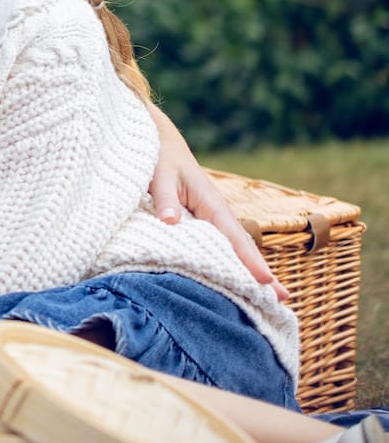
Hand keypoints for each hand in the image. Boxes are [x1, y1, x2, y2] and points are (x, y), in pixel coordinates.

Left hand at [147, 104, 289, 301]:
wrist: (161, 142)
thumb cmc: (160, 157)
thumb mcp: (160, 175)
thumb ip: (165, 199)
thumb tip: (170, 222)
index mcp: (212, 204)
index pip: (235, 237)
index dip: (249, 260)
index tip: (265, 280)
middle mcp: (218, 213)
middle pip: (243, 248)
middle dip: (262, 273)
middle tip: (282, 301)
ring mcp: (214, 218)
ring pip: (236, 248)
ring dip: (251, 271)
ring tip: (269, 299)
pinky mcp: (205, 220)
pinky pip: (223, 245)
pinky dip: (235, 262)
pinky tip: (239, 279)